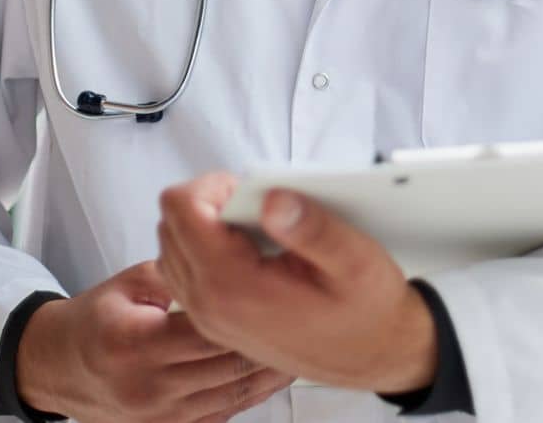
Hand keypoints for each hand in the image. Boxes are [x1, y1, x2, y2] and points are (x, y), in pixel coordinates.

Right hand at [15, 259, 293, 422]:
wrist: (56, 369)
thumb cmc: (92, 322)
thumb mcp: (126, 284)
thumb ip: (174, 271)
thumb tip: (219, 250)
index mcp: (135, 342)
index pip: (207, 329)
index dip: (247, 312)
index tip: (277, 290)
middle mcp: (147, 386)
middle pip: (226, 364)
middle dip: (269, 341)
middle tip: (303, 316)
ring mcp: (159, 415)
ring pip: (232, 394)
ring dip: (269, 372)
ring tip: (302, 346)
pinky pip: (221, 413)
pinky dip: (249, 394)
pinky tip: (271, 375)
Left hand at [156, 172, 438, 394]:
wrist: (372, 355)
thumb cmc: (366, 311)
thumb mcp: (356, 260)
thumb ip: (313, 228)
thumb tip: (272, 199)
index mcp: (235, 289)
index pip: (182, 209)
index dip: (214, 186)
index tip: (251, 191)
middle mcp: (210, 307)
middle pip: (170, 223)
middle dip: (210, 201)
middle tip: (257, 206)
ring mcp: (207, 318)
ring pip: (170, 246)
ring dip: (205, 223)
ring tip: (254, 226)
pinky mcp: (214, 321)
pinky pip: (183, 270)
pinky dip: (205, 247)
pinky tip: (247, 247)